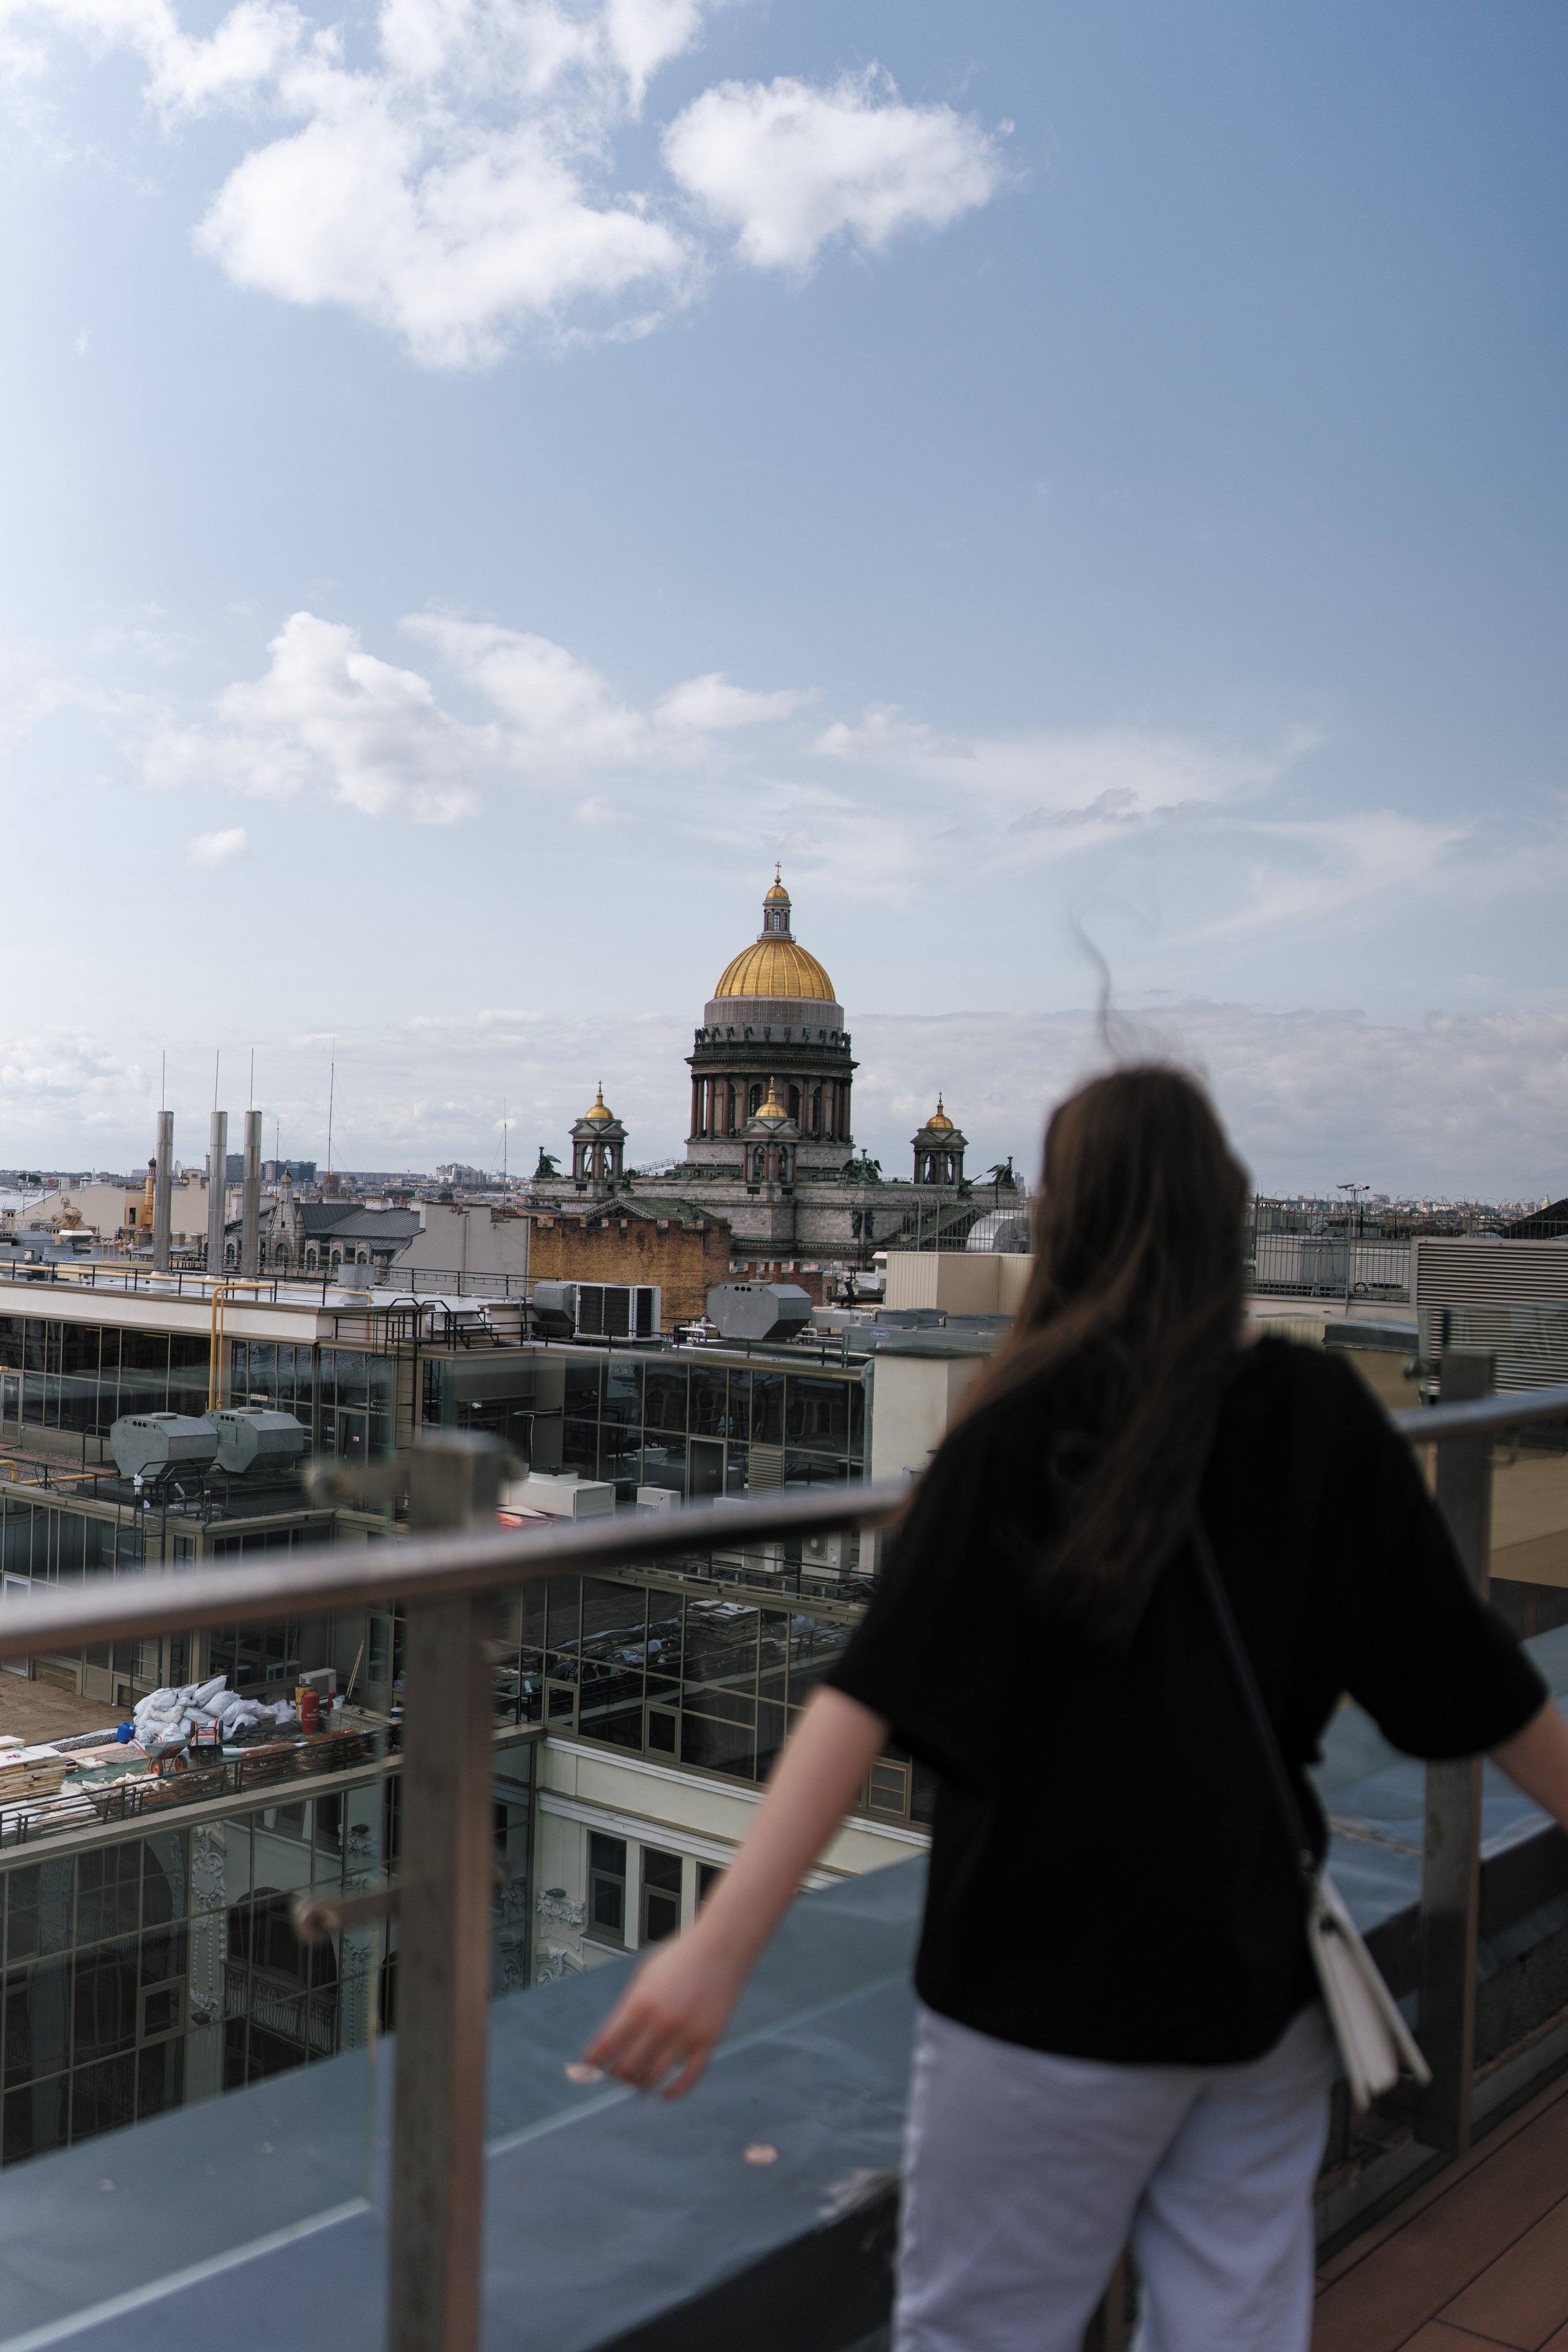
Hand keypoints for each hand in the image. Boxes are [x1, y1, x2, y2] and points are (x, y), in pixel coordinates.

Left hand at [583, 1927, 746, 2098]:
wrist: (720, 1948)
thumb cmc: (680, 1959)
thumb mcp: (644, 1976)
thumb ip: (626, 2008)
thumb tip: (608, 2041)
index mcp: (642, 2003)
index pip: (609, 2044)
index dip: (595, 2060)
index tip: (589, 2065)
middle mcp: (663, 2022)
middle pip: (629, 2066)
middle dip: (616, 2074)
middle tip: (613, 2073)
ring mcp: (687, 2035)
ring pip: (654, 2076)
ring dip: (639, 2083)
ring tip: (634, 2080)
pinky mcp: (708, 2042)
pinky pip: (689, 2079)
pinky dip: (673, 2093)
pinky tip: (663, 2094)